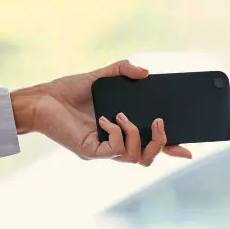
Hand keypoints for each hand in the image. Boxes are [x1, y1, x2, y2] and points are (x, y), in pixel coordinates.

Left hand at [10, 59, 192, 165]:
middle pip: (149, 158)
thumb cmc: (68, 91)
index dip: (172, 148)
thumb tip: (145, 72)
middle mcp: (114, 144)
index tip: (189, 148)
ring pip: (136, 157)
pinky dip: (118, 132)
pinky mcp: (92, 151)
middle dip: (163, 143)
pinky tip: (106, 119)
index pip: (152, 144)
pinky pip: (117, 150)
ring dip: (136, 134)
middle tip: (161, 123)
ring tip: (120, 115)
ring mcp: (104, 150)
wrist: (41, 98)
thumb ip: (123, 70)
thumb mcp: (101, 76)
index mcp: (121, 130)